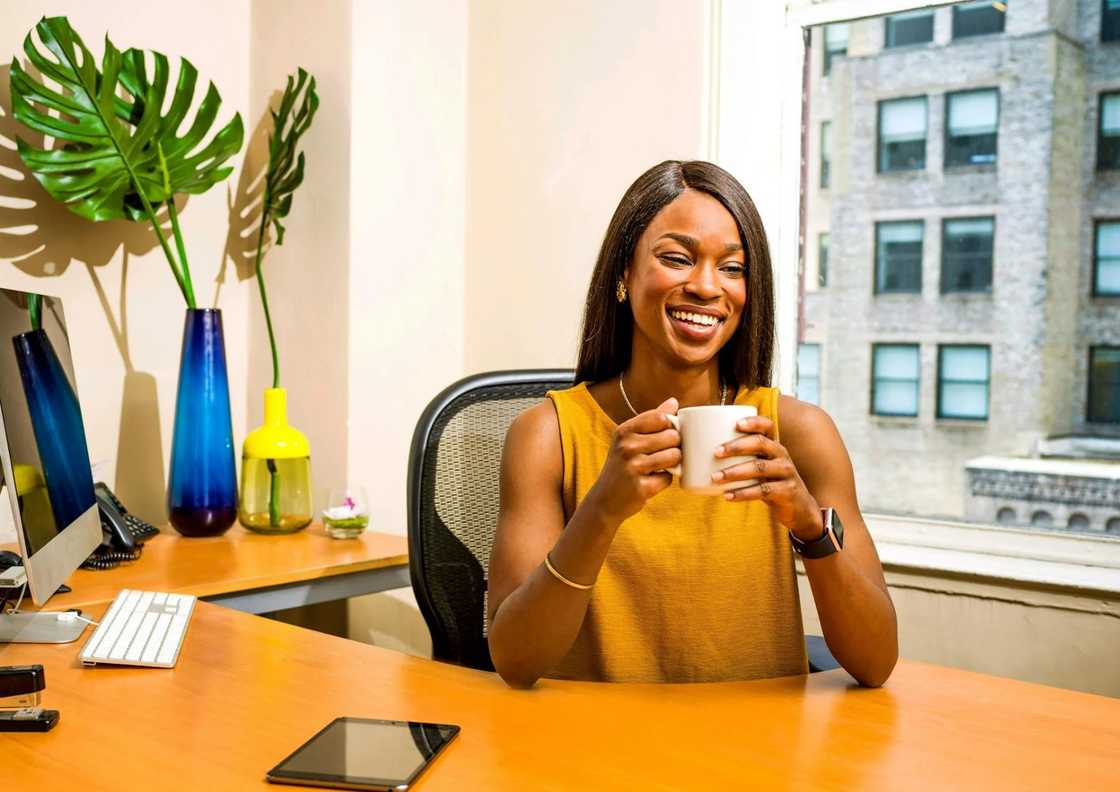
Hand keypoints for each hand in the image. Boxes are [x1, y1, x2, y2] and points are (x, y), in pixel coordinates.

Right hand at [585, 398, 680, 523]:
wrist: (604, 500)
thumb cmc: (622, 465)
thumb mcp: (629, 439)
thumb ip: (652, 419)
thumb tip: (673, 401)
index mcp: (624, 431)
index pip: (661, 417)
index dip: (669, 426)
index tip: (663, 435)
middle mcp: (627, 446)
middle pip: (672, 436)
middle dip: (673, 446)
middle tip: (661, 454)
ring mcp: (634, 467)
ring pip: (674, 456)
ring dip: (672, 463)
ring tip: (659, 467)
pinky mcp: (642, 488)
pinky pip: (669, 478)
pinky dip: (664, 481)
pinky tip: (651, 481)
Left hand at [712, 415, 822, 540]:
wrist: (799, 509)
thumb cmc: (771, 483)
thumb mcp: (761, 468)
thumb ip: (741, 459)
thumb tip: (701, 454)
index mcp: (774, 446)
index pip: (767, 426)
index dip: (753, 422)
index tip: (735, 424)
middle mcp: (782, 455)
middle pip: (760, 444)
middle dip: (736, 446)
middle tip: (715, 452)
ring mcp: (786, 473)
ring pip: (760, 468)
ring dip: (735, 472)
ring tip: (715, 477)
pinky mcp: (787, 492)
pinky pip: (763, 491)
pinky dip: (743, 493)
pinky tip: (727, 496)